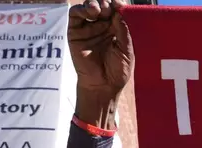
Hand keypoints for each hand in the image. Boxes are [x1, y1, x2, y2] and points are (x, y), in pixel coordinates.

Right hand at [68, 0, 133, 126]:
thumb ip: (123, 31)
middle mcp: (102, 26)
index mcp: (116, 29)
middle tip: (109, 10)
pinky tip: (89, 12)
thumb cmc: (117, 71)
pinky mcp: (75, 32)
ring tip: (98, 10)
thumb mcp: (126, 50)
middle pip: (103, 5)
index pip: (116, 10)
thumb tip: (119, 12)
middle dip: (106, 3)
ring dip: (93, 3)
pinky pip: (75, 14)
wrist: (103, 86)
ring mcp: (88, 28)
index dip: (117, 4)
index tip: (120, 5)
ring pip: (88, 6)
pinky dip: (81, 9)